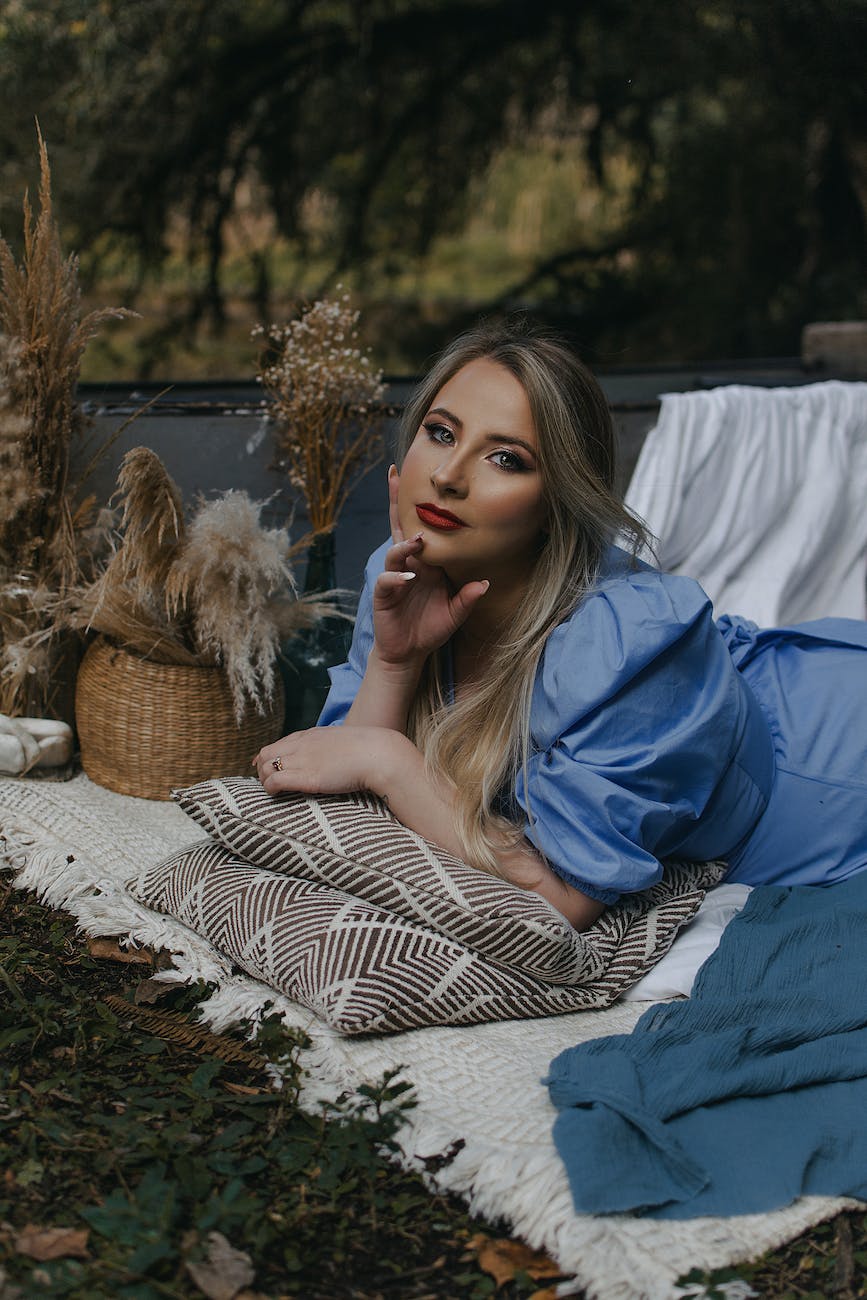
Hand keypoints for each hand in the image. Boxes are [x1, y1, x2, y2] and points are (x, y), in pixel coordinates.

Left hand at [253, 725, 415, 798]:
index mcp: (312, 735)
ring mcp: (303, 760)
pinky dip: (270, 789)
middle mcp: (302, 745)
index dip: (268, 756)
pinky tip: (277, 795)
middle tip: (268, 782)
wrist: (378, 754)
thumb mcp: (345, 741)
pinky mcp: (306, 777)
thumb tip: (334, 756)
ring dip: (264, 781)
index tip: (263, 766)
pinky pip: (274, 781)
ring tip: (273, 792)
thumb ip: (332, 747)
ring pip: (265, 767)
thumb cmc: (369, 751)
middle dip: (261, 769)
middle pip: (265, 754)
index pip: (279, 742)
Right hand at [371, 466, 488, 665]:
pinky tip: (406, 577)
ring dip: (405, 545)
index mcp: (426, 563)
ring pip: (394, 552)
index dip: (419, 506)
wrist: (409, 653)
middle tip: (395, 475)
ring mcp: (394, 578)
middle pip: (400, 527)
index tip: (422, 479)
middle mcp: (409, 565)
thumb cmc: (430, 629)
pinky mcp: (383, 595)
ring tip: (417, 542)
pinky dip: (396, 577)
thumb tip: (485, 583)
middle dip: (397, 501)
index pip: (422, 529)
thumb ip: (468, 598)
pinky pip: (386, 581)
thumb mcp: (455, 613)